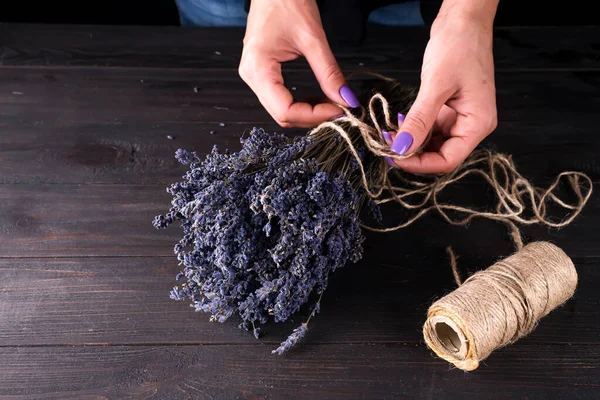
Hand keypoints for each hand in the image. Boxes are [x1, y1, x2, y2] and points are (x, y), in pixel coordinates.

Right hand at [238, 0, 359, 127]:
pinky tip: (317, 98)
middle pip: (281, 115)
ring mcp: (254, 75)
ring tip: (331, 104)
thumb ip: (329, 73)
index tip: (339, 111)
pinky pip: (279, 99)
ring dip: (307, 112)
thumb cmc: (287, 0)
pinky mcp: (261, 73)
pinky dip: (300, 103)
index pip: (285, 111)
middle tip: (339, 110)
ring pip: (280, 110)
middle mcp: (251, 76)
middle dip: (312, 117)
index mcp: (258, 68)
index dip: (314, 116)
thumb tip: (346, 100)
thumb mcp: (313, 39)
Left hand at [387, 0, 498, 174]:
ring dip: (410, 142)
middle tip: (386, 146)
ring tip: (389, 134)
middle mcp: (472, 124)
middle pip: (440, 155)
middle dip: (412, 154)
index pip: (448, 160)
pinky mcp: (448, 109)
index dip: (420, 164)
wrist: (463, 19)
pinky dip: (413, 129)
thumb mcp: (435, 85)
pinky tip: (398, 123)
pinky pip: (429, 128)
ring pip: (432, 143)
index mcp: (478, 124)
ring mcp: (460, 117)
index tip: (394, 158)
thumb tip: (402, 148)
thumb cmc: (459, 45)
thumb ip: (419, 120)